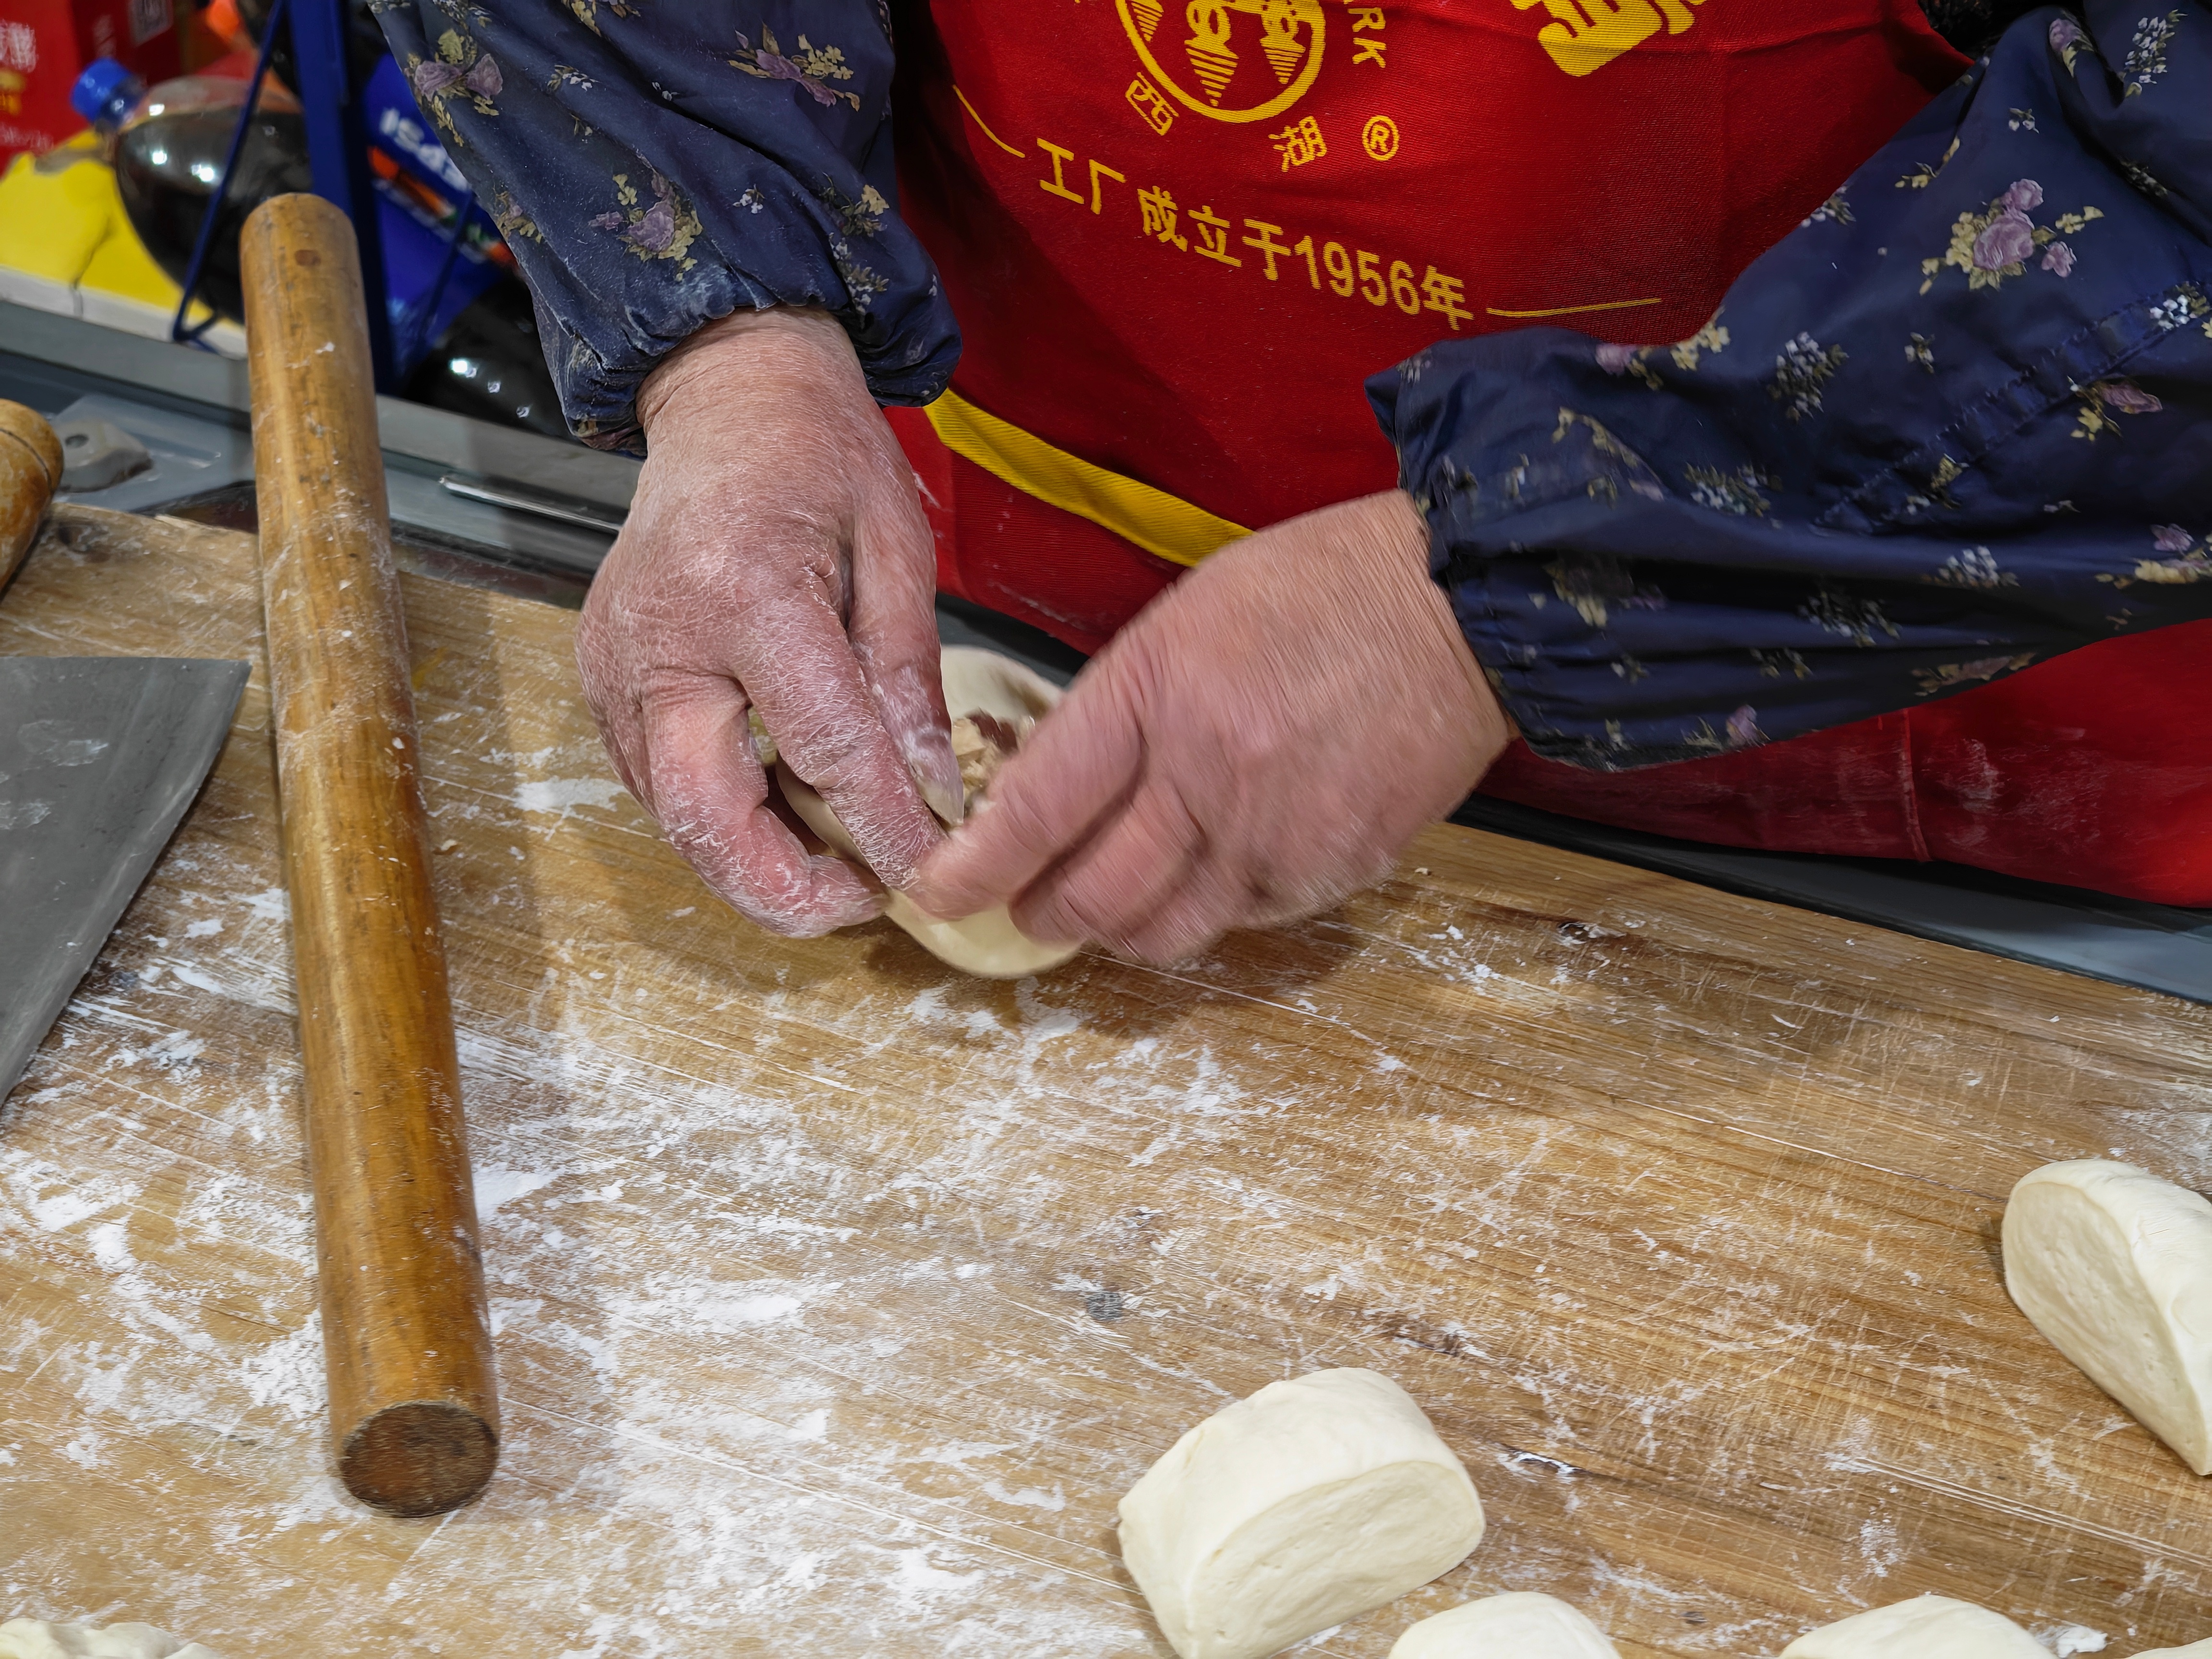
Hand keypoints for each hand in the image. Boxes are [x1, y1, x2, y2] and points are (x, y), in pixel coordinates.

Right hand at [576, 308, 959, 935]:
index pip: (824, 749)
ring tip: (841, 858)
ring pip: (677, 820)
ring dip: (760, 864)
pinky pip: (662, 786)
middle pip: (709, 819)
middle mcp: (660, 642)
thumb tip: (932, 795)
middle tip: (865, 896)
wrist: (725, 399)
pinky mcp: (604, 683)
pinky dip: (727, 821)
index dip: (883, 829)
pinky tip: (788, 810)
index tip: (931, 875)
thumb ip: (908, 679)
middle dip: (789, 888)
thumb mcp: (895, 549)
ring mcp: (615, 669)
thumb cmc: (816, 456)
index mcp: (744, 592)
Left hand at [908, 490, 1510, 963]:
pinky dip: (1211, 910)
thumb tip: (1057, 790)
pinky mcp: (1337, 869)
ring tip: (1109, 906)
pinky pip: (1247, 921)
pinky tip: (1211, 873)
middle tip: (1027, 907)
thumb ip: (1119, 709)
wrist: (1459, 605)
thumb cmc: (1317, 591)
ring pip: (1166, 930)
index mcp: (1159, 694)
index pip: (1040, 808)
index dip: (977, 867)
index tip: (934, 895)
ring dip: (1120, 930)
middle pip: (1094, 895)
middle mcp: (1210, 776)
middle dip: (1042, 914)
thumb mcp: (1185, 620)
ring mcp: (1278, 833)